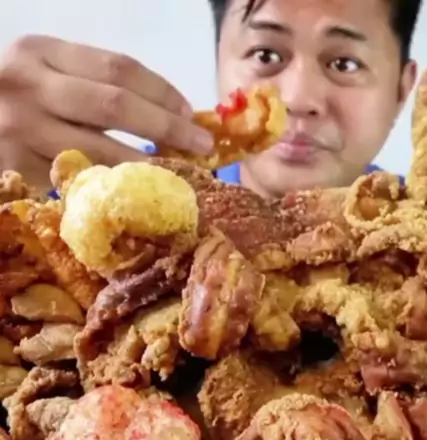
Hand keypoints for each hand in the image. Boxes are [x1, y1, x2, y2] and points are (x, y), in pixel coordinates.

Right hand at [0, 35, 213, 191]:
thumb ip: (93, 85)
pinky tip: (138, 193)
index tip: (191, 112)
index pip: (118, 68)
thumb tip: (170, 113)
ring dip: (150, 165)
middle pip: (115, 105)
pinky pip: (80, 181)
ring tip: (181, 172)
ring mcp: (21, 132)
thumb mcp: (44, 75)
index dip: (162, 92)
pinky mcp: (17, 171)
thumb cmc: (14, 99)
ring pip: (101, 151)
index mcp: (39, 52)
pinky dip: (116, 189)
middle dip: (168, 127)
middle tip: (201, 144)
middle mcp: (28, 87)